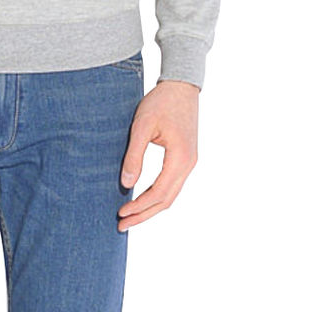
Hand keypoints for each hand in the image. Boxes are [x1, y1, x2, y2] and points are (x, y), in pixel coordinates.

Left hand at [117, 79, 198, 229]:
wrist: (181, 86)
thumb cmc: (161, 102)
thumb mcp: (143, 126)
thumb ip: (135, 155)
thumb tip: (126, 183)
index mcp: (181, 159)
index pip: (159, 193)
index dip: (140, 207)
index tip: (121, 214)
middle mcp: (188, 165)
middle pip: (167, 200)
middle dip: (144, 214)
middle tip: (121, 225)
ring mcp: (188, 162)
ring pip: (170, 194)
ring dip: (150, 207)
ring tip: (129, 216)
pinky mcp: (184, 158)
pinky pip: (171, 184)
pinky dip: (156, 195)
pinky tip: (141, 197)